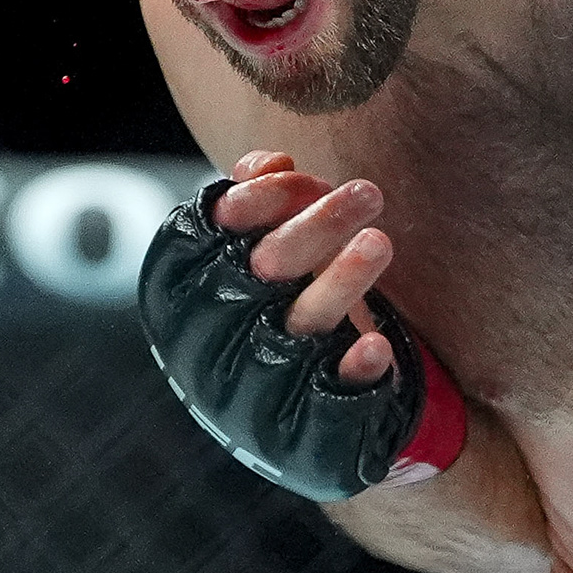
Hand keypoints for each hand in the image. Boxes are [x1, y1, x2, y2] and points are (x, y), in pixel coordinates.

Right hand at [214, 150, 394, 385]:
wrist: (281, 405)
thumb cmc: (268, 297)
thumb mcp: (251, 245)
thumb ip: (254, 200)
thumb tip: (270, 165)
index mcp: (193, 291)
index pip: (211, 238)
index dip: (250, 200)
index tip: (292, 168)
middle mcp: (223, 333)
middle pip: (269, 267)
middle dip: (318, 224)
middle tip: (368, 192)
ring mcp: (271, 372)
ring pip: (306, 319)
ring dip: (344, 279)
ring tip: (379, 242)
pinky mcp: (316, 406)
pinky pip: (336, 389)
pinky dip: (354, 368)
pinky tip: (375, 346)